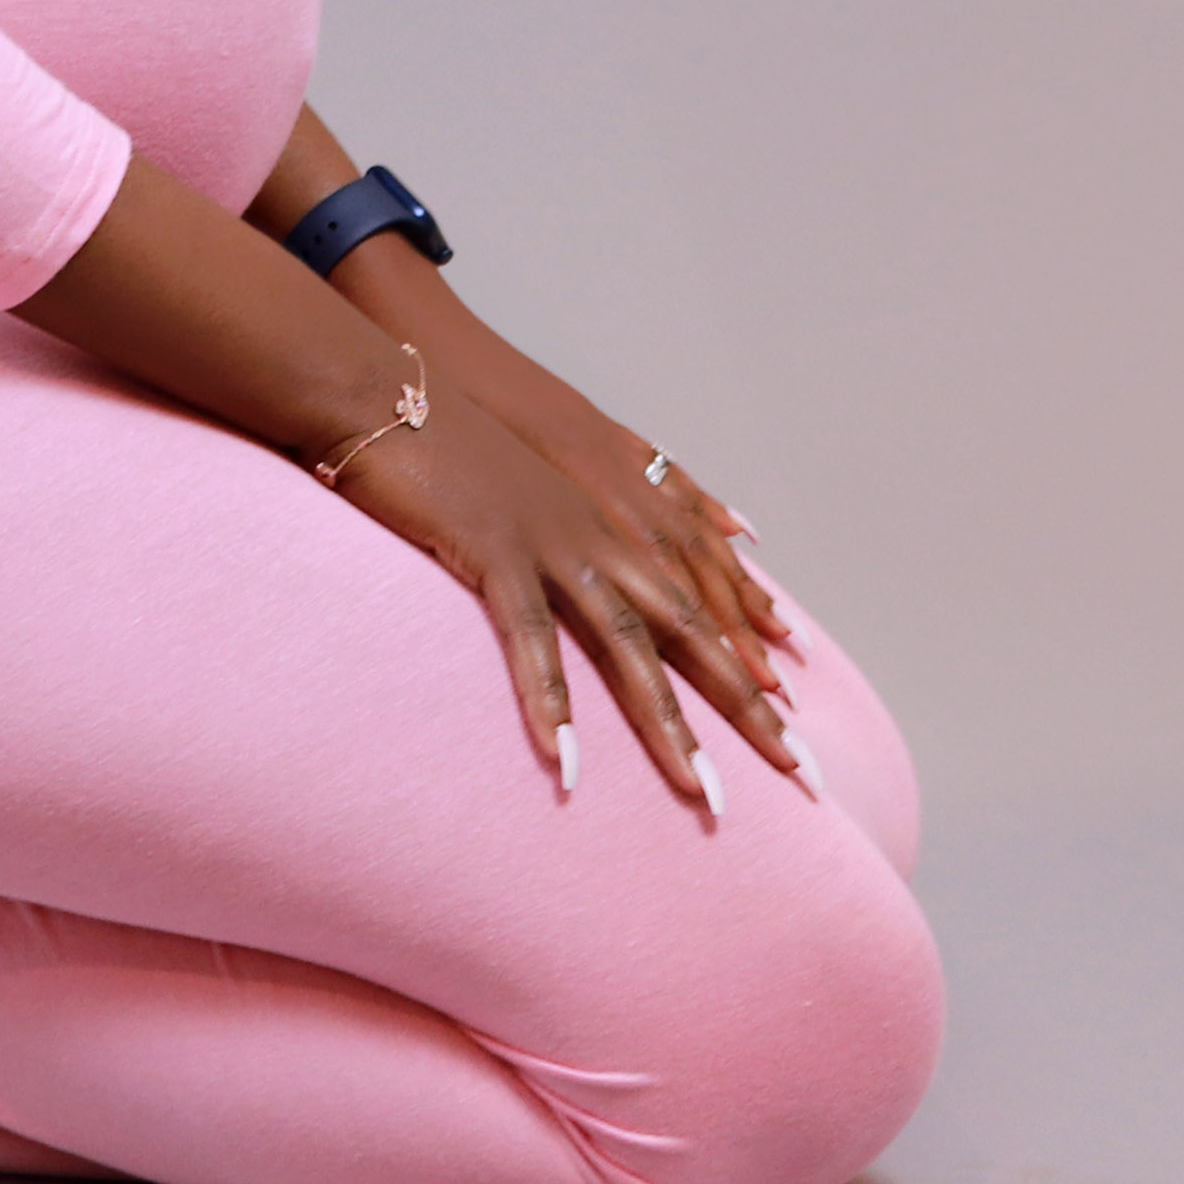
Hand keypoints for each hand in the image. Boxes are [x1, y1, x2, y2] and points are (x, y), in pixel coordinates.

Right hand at [327, 378, 808, 817]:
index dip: (746, 661)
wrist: (386, 392)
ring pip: (628, 643)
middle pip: (691, 630)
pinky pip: (530, 636)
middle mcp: (598, 533)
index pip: (699, 601)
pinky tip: (566, 758)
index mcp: (608, 522)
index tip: (790, 721)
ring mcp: (551, 540)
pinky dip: (550, 698)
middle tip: (797, 771)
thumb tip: (662, 538)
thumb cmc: (450, 442)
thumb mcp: (534, 481)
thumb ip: (597, 509)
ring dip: (668, 724)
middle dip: (745, 705)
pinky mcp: (494, 547)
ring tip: (703, 792)